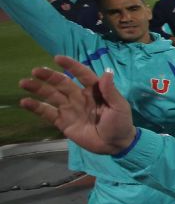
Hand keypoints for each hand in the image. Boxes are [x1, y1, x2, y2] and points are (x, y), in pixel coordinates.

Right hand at [19, 56, 136, 154]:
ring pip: (52, 95)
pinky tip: (25, 102)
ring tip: (24, 83)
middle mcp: (79, 97)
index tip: (58, 58)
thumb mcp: (119, 107)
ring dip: (38, 88)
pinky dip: (36, 107)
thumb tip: (106, 72)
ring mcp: (70, 109)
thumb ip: (111, 91)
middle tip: (36, 71)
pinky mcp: (63, 122)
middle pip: (62, 83)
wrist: (116, 145)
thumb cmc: (121, 123)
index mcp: (94, 90)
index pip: (82, 74)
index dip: (71, 65)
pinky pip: (48, 112)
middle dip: (49, 76)